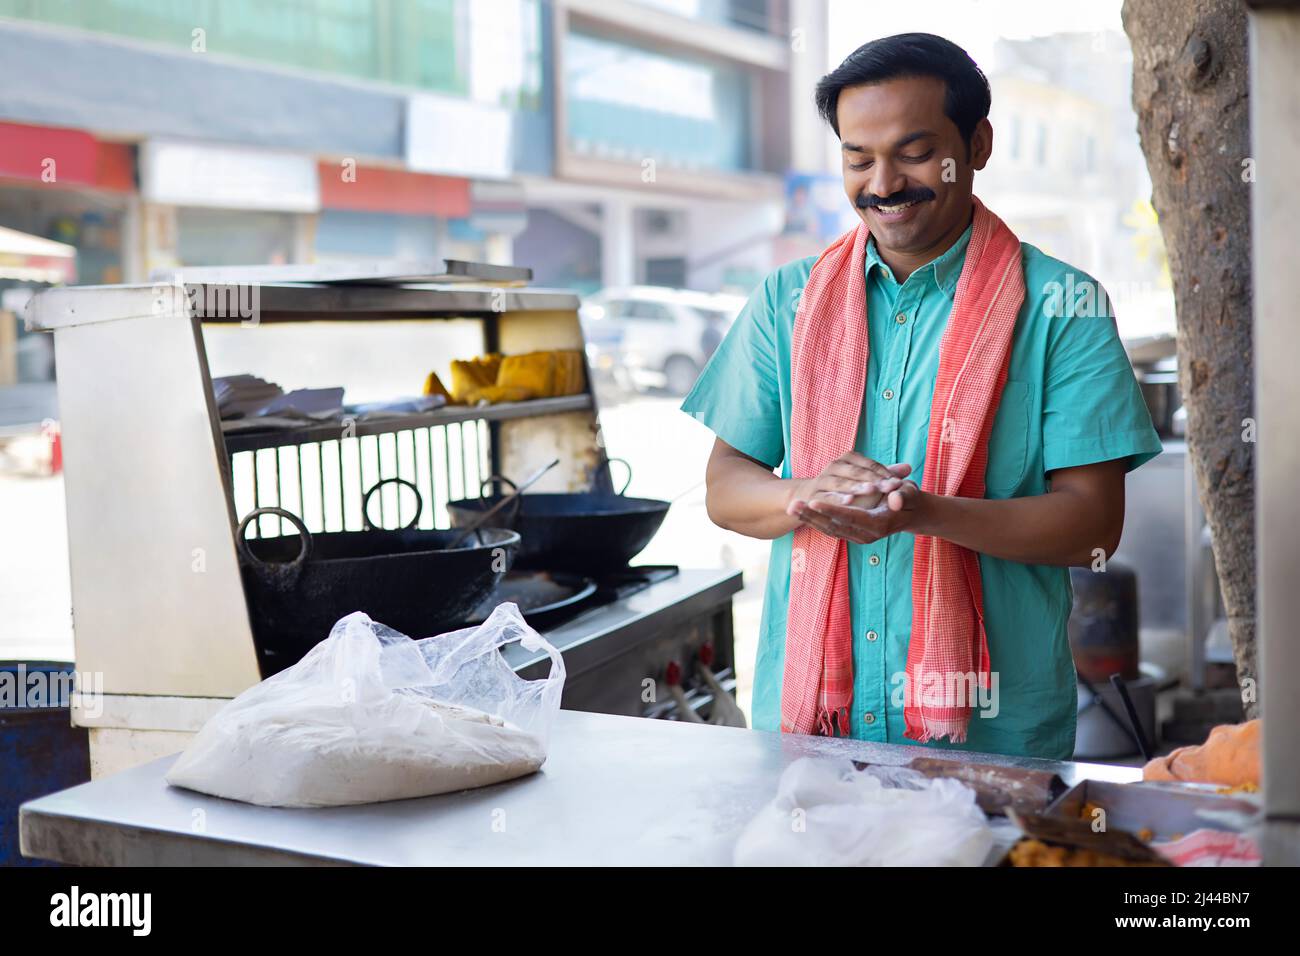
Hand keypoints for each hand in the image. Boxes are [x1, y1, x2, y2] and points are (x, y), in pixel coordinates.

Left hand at [788, 459, 922, 544]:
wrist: (910, 514)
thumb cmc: (909, 498)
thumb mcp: (910, 494)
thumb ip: (904, 495)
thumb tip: (896, 499)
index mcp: (879, 524)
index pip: (851, 517)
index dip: (832, 510)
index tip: (813, 502)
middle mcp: (867, 535)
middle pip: (835, 526)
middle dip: (812, 516)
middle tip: (792, 505)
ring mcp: (858, 537)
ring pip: (830, 530)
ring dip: (809, 520)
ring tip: (791, 508)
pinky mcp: (852, 535)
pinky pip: (831, 530)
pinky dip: (815, 522)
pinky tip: (801, 513)